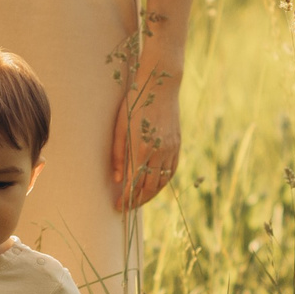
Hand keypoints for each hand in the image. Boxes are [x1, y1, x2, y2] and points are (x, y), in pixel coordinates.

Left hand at [111, 69, 181, 211]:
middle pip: (149, 187)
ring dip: (151, 194)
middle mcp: (158, 152)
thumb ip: (118, 154)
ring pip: (162, 182)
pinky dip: (163, 182)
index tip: (117, 205)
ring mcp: (170, 149)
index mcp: (141, 148)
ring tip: (140, 200)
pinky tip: (156, 186)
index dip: (125, 198)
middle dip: (137, 200)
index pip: (133, 183)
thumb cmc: (134, 104)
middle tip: (127, 207)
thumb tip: (117, 178)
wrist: (160, 86)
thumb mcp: (119, 127)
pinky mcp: (177, 144)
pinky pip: (171, 171)